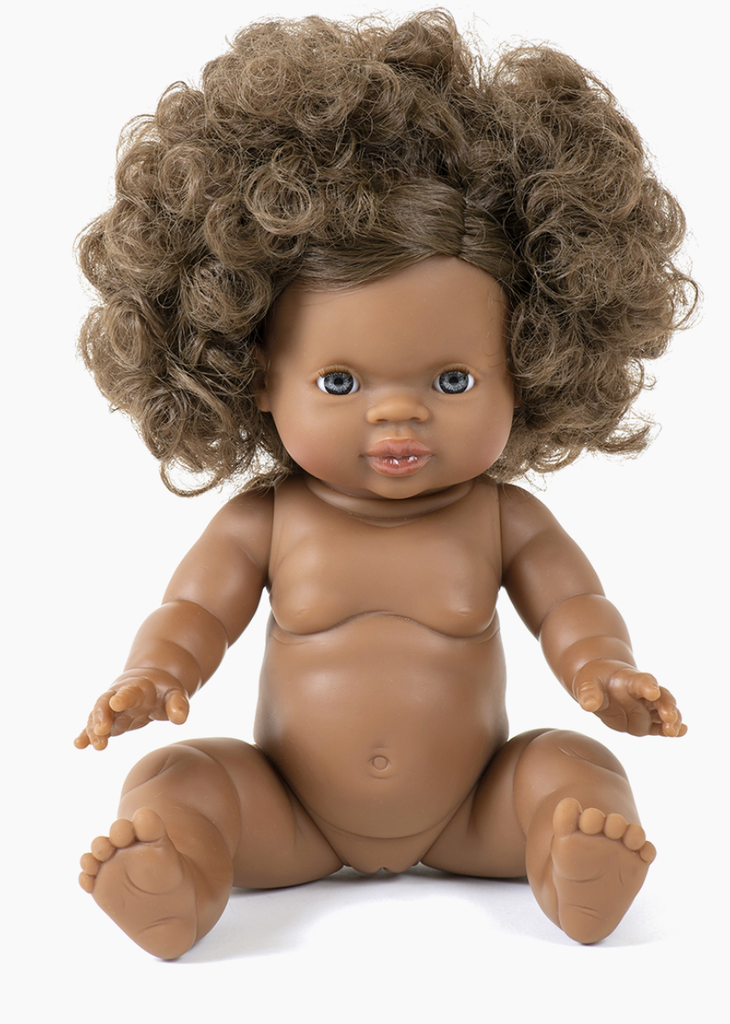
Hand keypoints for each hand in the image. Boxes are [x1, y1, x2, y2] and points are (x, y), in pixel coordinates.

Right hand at [74, 670, 189, 749]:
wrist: (151, 683)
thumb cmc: (165, 691)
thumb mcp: (176, 694)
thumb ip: (178, 705)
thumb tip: (180, 719)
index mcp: (138, 688)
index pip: (129, 692)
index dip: (123, 697)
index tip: (116, 703)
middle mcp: (119, 695)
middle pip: (105, 703)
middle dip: (101, 716)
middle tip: (101, 731)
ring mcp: (111, 708)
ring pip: (96, 716)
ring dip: (93, 730)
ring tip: (96, 745)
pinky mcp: (109, 719)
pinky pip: (95, 727)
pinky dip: (86, 734)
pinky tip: (79, 744)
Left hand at [572, 660, 685, 736]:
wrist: (598, 682)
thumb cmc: (593, 680)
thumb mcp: (586, 683)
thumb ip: (589, 693)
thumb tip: (588, 705)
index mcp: (629, 679)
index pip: (642, 681)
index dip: (648, 685)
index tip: (653, 691)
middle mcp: (642, 693)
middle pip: (661, 696)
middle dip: (667, 705)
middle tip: (669, 716)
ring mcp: (645, 708)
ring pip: (665, 712)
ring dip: (672, 720)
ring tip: (674, 731)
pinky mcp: (644, 722)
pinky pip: (659, 726)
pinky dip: (669, 729)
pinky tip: (681, 732)